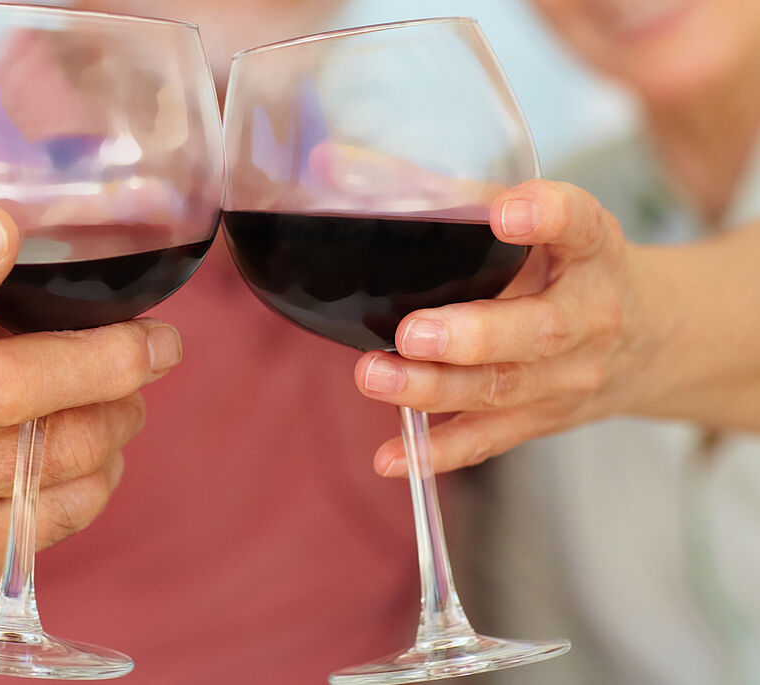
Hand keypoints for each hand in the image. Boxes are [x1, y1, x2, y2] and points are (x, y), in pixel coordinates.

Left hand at [354, 179, 654, 474]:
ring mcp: (568, 377)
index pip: (581, 226)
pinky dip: (438, 453)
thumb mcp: (536, 221)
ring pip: (504, 390)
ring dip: (436, 389)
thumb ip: (449, 195)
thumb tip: (331, 166)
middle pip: (537, 332)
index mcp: (592, 250)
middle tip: (413, 332)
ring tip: (375, 377)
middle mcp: (589, 317)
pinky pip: (489, 440)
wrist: (652, 339)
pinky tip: (389, 457)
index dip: (547, 217)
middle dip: (472, 336)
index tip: (508, 211)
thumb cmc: (569, 266)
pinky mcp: (542, 418)